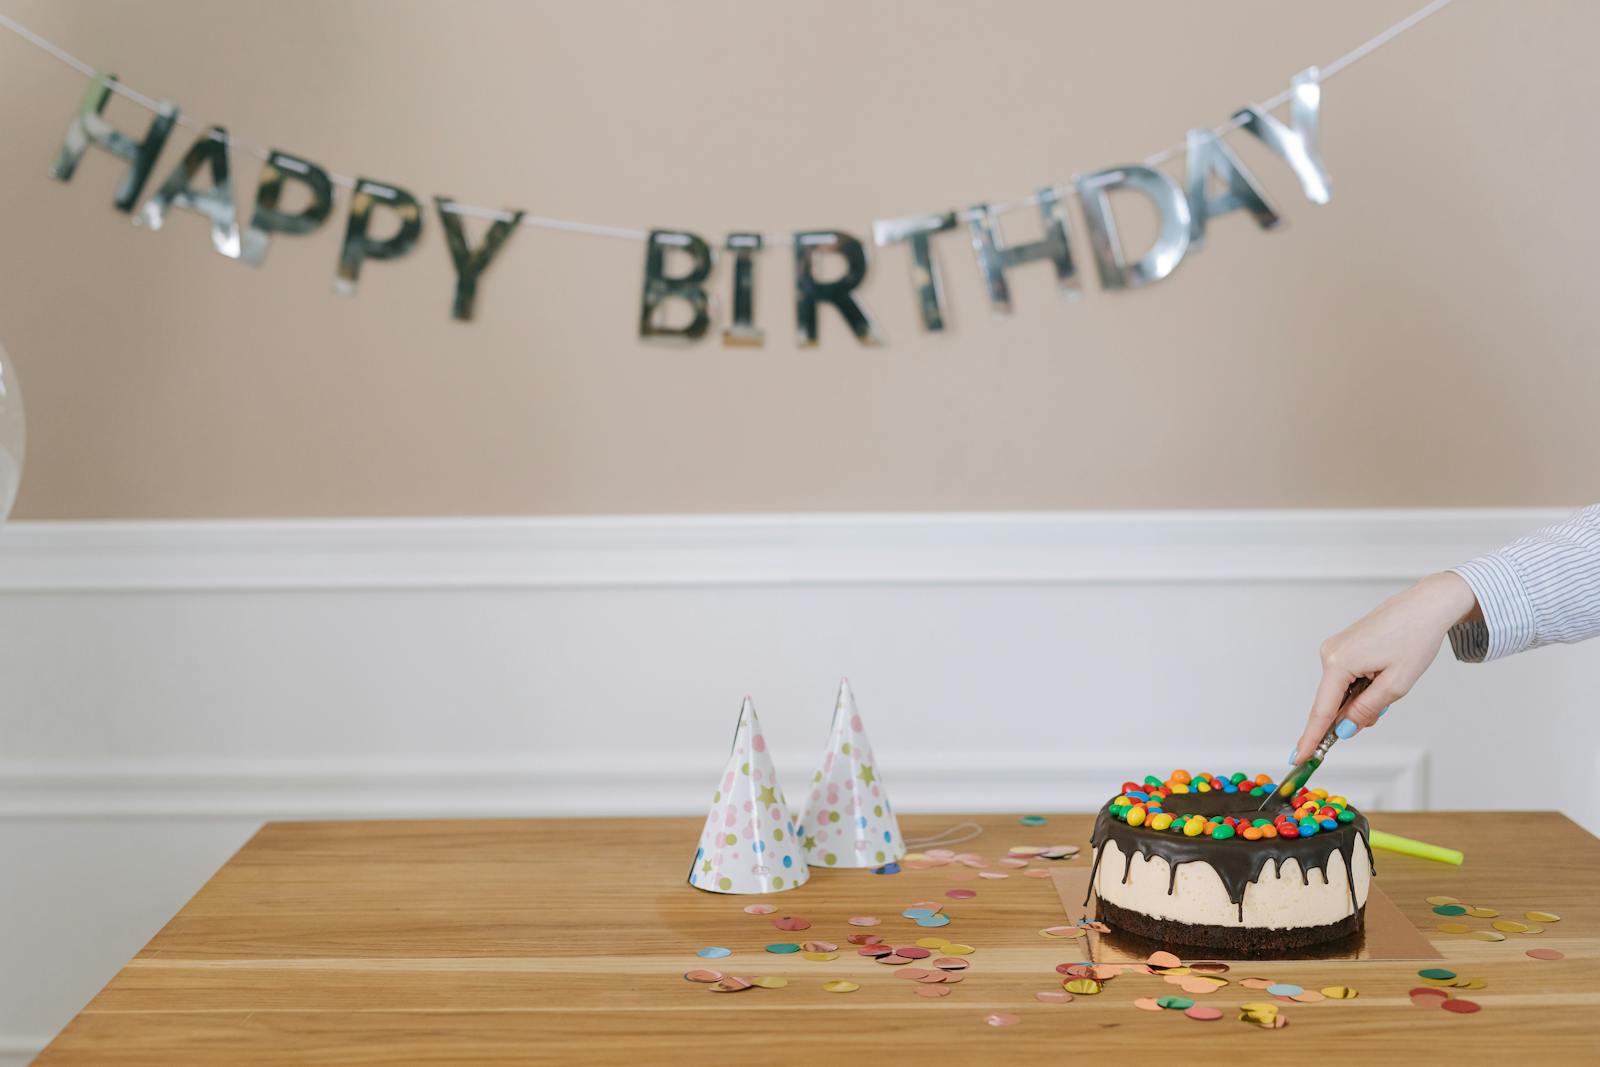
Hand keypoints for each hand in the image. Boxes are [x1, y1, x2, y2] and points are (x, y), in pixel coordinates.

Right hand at [1294, 572, 1479, 761]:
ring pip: (1340, 691)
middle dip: (1351, 715)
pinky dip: (1359, 687)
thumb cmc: (1415, 638)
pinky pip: (1344, 678)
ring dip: (1360, 699)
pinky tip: (1380, 676)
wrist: (1424, 606)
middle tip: (1380, 712)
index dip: (1312, 738)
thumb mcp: (1396, 683)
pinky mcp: (1341, 647)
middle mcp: (1329, 654)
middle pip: (1331, 702)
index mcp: (1339, 663)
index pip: (1321, 711)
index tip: (1300, 757)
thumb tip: (1344, 729)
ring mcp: (1333, 649)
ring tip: (1389, 684)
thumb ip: (1366, 709)